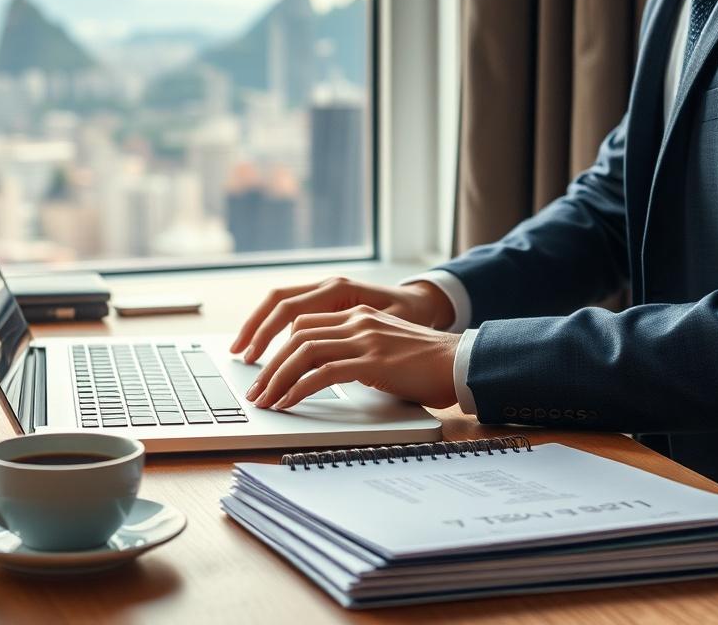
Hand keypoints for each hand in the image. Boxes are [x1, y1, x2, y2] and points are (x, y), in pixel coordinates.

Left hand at [244, 305, 459, 409]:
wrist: (462, 363)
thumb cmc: (426, 363)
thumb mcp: (384, 348)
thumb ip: (355, 352)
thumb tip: (321, 374)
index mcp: (357, 314)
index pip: (302, 324)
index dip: (276, 347)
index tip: (263, 371)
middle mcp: (357, 320)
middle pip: (296, 336)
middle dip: (269, 365)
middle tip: (255, 391)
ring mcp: (364, 338)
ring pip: (304, 352)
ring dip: (278, 378)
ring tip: (265, 401)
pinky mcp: (373, 361)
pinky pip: (323, 373)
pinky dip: (300, 388)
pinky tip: (289, 403)